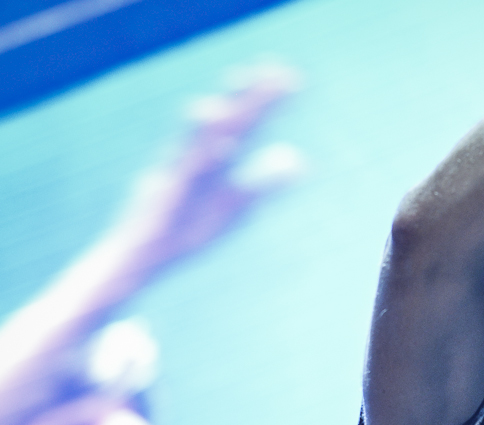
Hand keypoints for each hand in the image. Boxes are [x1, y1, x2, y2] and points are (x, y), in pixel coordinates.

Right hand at [113, 63, 302, 268]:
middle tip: (270, 71)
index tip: (289, 74)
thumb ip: (264, 182)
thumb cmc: (189, 227)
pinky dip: (202, 162)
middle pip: (225, 123)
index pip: (244, 121)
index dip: (265, 98)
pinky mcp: (165, 197)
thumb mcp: (235, 204)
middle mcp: (195, 158)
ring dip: (213, 123)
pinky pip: (184, 177)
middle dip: (246, 99)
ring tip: (231, 106)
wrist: (145, 254)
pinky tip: (221, 148)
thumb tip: (300, 160)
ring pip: (197, 143)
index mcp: (213, 157)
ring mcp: (178, 175)